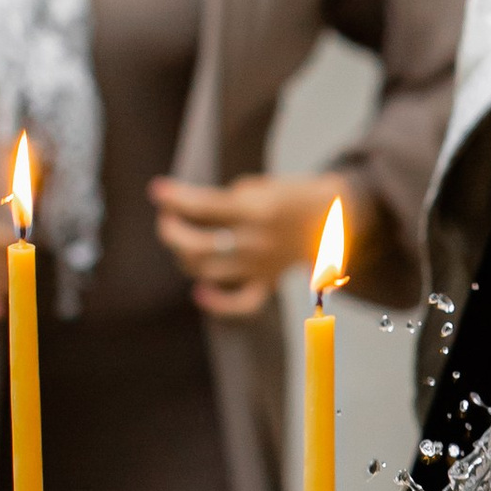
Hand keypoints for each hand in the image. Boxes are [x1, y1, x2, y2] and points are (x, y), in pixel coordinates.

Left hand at [150, 173, 345, 317]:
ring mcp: (263, 266)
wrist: (332, 217)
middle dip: (172, 232)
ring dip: (185, 257)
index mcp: (257, 210)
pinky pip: (243, 304)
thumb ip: (226, 200)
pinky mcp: (268, 282)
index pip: (203, 206)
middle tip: (167, 219)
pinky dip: (218, 304)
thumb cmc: (289, 196)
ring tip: (180, 242)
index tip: (157, 191)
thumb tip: (186, 212)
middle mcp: (257, 241)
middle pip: (199, 246)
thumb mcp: (259, 186)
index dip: (175, 198)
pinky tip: (200, 292)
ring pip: (208, 271)